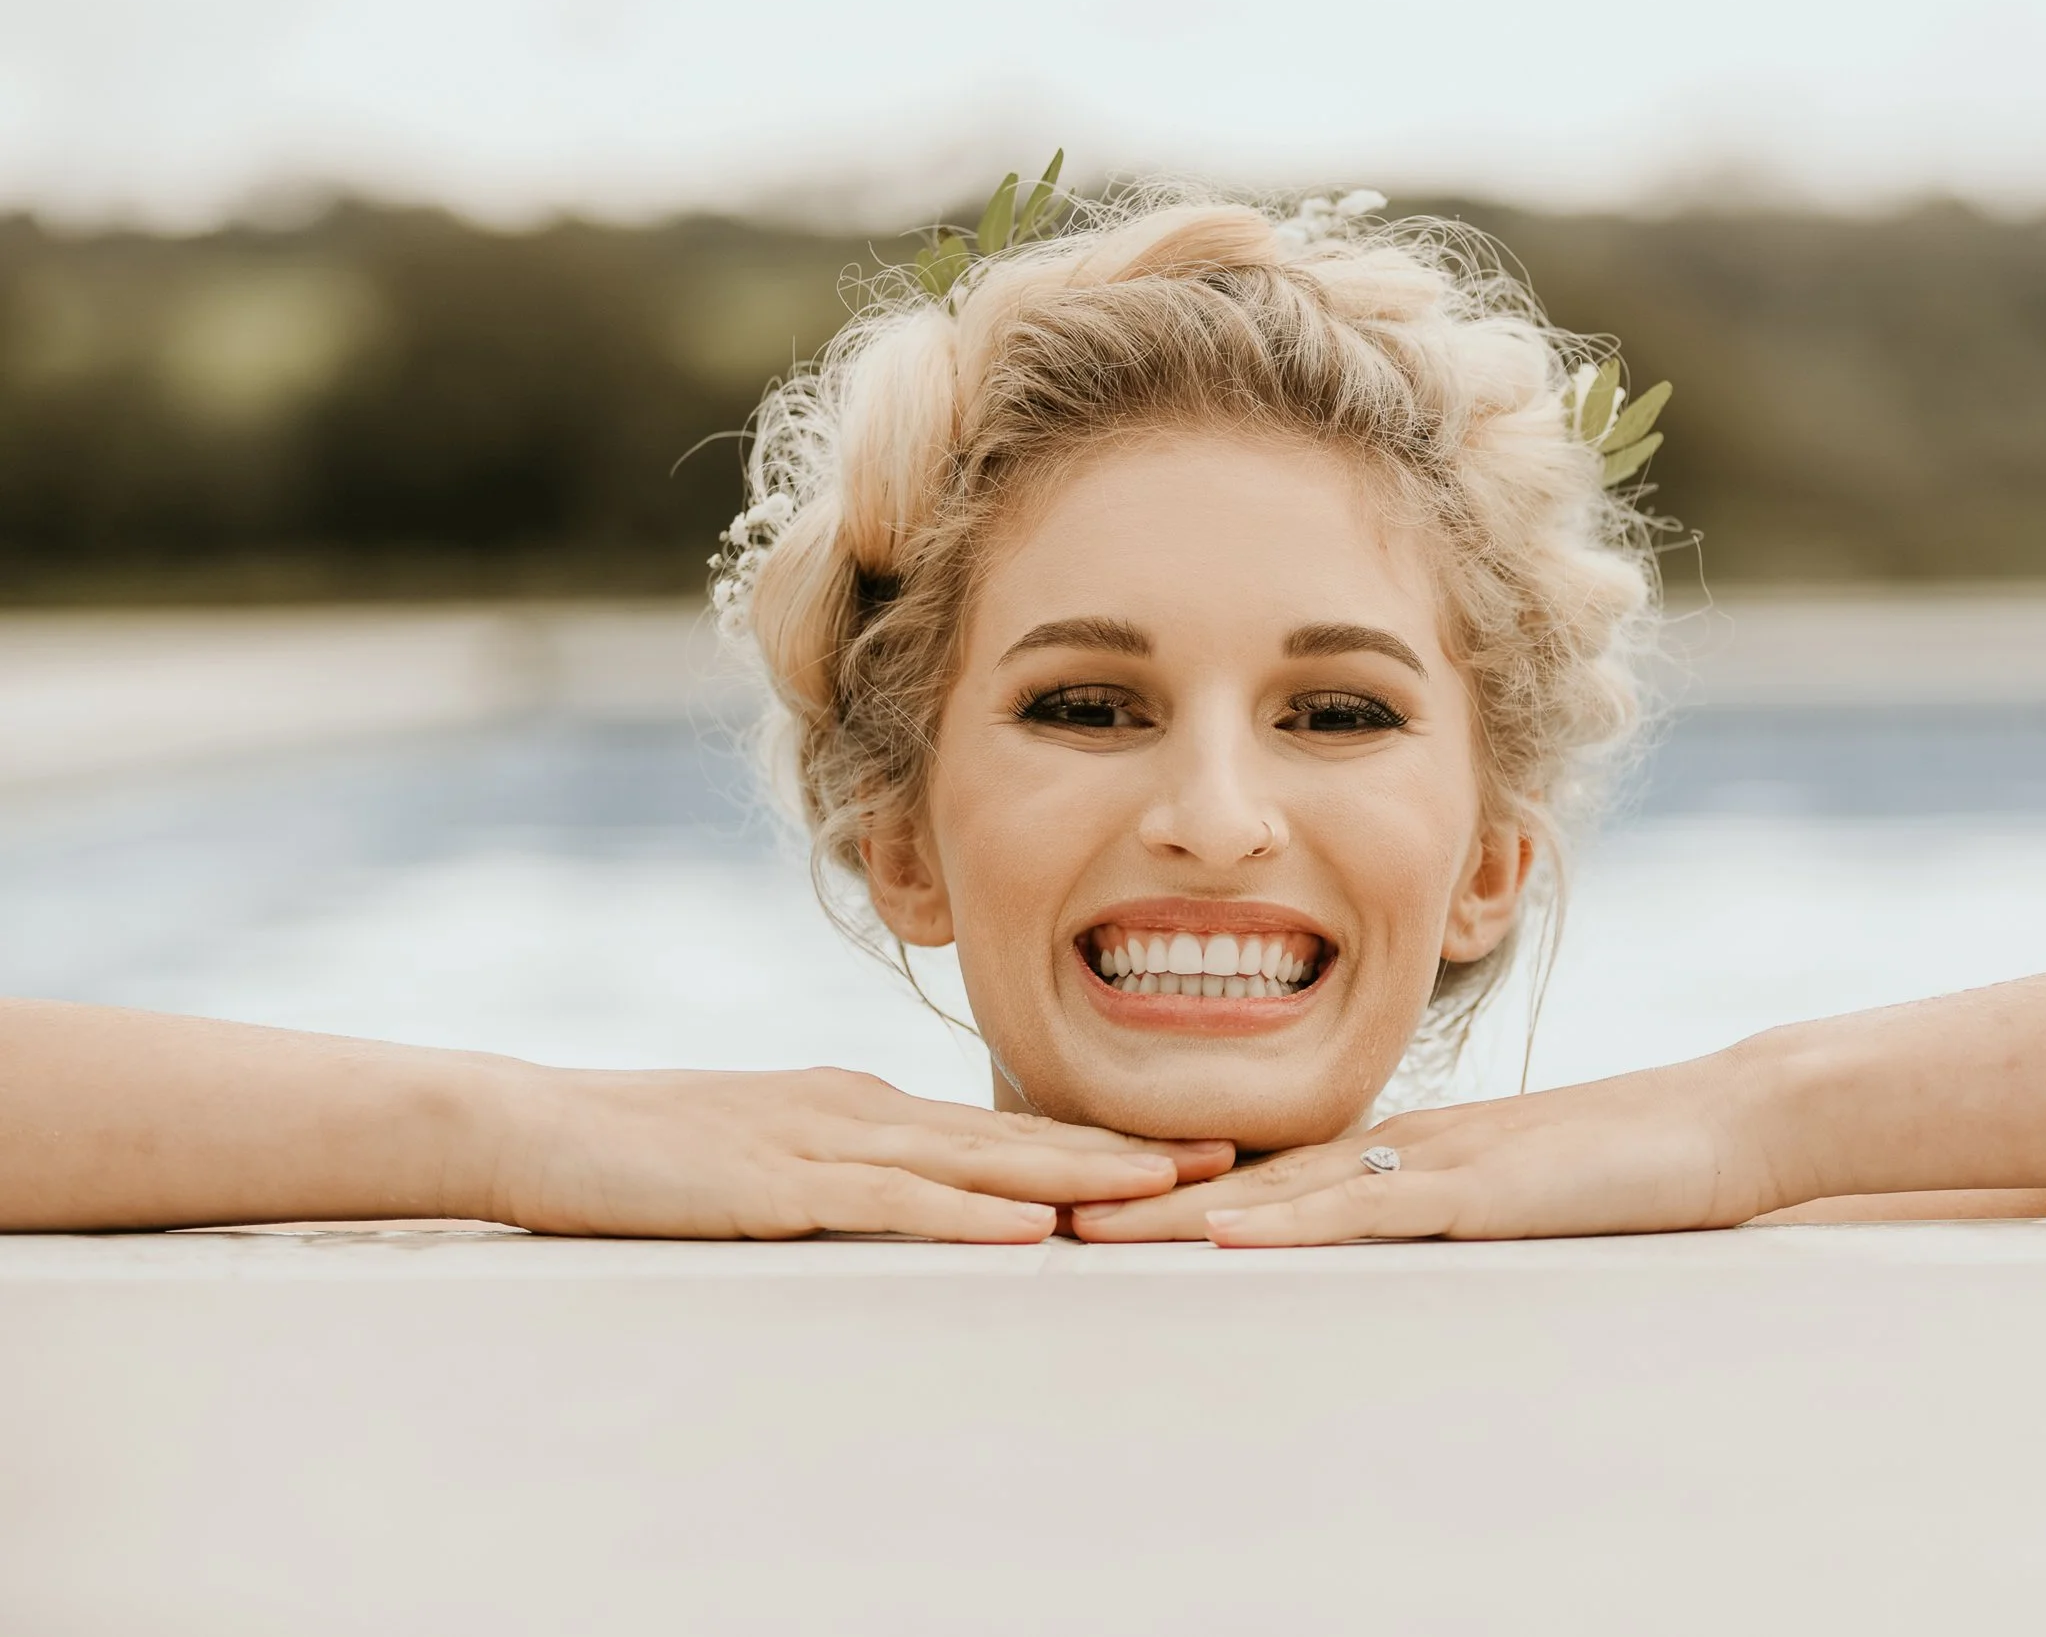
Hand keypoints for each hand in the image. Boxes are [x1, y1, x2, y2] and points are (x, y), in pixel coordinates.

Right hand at [480, 1065, 1233, 1241]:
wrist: (540, 1126)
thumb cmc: (652, 1149)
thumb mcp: (772, 1151)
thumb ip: (849, 1168)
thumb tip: (925, 1193)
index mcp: (865, 1106)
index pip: (1002, 1128)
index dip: (1097, 1141)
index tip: (1183, 1153)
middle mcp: (862, 1111)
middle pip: (1014, 1135)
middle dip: (1121, 1151)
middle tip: (1220, 1159)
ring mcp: (821, 1141)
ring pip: (973, 1161)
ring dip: (1075, 1173)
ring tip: (1163, 1187)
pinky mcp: (777, 1184)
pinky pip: (890, 1202)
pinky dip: (966, 1213)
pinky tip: (1028, 1225)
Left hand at [1068, 1061, 1783, 1245]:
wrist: (1726, 1124)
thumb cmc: (1633, 1169)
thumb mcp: (1519, 1196)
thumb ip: (1448, 1212)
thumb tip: (1383, 1241)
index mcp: (1405, 1148)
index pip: (1269, 1168)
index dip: (1178, 1181)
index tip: (1090, 1197)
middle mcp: (1401, 1145)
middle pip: (1250, 1171)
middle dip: (1145, 1191)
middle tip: (1046, 1207)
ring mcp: (1437, 1162)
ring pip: (1283, 1187)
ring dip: (1182, 1208)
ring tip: (1090, 1223)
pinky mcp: (1481, 1192)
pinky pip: (1366, 1209)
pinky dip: (1288, 1221)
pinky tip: (1223, 1231)